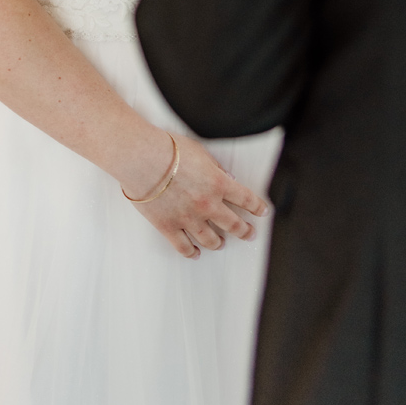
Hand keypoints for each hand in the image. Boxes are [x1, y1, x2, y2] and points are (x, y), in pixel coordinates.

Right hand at [117, 127, 267, 257]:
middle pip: (233, 224)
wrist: (143, 160)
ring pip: (210, 239)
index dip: (257, 207)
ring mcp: (188, 218)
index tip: (262, 212)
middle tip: (249, 234)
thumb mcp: (202, 153)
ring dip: (218, 243)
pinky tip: (195, 253)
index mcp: (219, 184)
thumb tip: (226, 178)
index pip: (246, 199)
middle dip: (244, 231)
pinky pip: (183, 246)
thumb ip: (216, 169)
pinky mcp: (168, 226)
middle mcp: (207, 204)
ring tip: (221, 244)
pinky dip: (191, 252)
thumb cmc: (169, 150)